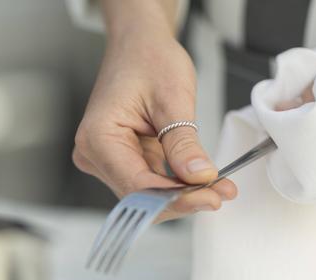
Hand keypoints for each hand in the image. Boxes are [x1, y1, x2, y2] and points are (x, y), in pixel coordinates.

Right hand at [72, 0, 236, 221]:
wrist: (138, 45)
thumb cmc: (148, 60)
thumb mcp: (173, 100)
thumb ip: (184, 143)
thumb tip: (200, 178)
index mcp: (97, 138)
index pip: (136, 185)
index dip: (175, 197)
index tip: (211, 196)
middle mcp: (93, 154)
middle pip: (140, 195)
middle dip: (182, 198)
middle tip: (221, 193)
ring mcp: (104, 160)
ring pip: (146, 193)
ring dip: (182, 194)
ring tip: (219, 187)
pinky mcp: (119, 160)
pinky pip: (148, 181)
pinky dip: (176, 183)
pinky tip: (202, 180)